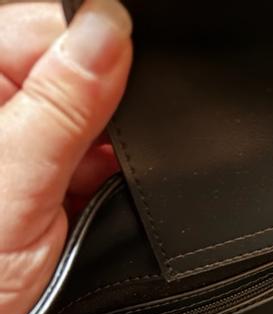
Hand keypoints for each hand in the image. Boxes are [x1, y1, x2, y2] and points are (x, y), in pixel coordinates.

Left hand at [0, 0, 131, 313]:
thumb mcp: (14, 181)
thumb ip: (61, 105)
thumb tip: (110, 30)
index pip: (56, 26)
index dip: (103, 48)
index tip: (130, 88)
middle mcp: (6, 106)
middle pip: (84, 70)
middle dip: (113, 108)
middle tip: (97, 159)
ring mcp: (32, 144)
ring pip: (102, 119)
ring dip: (116, 150)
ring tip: (89, 187)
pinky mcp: (55, 180)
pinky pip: (104, 160)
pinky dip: (116, 179)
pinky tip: (100, 198)